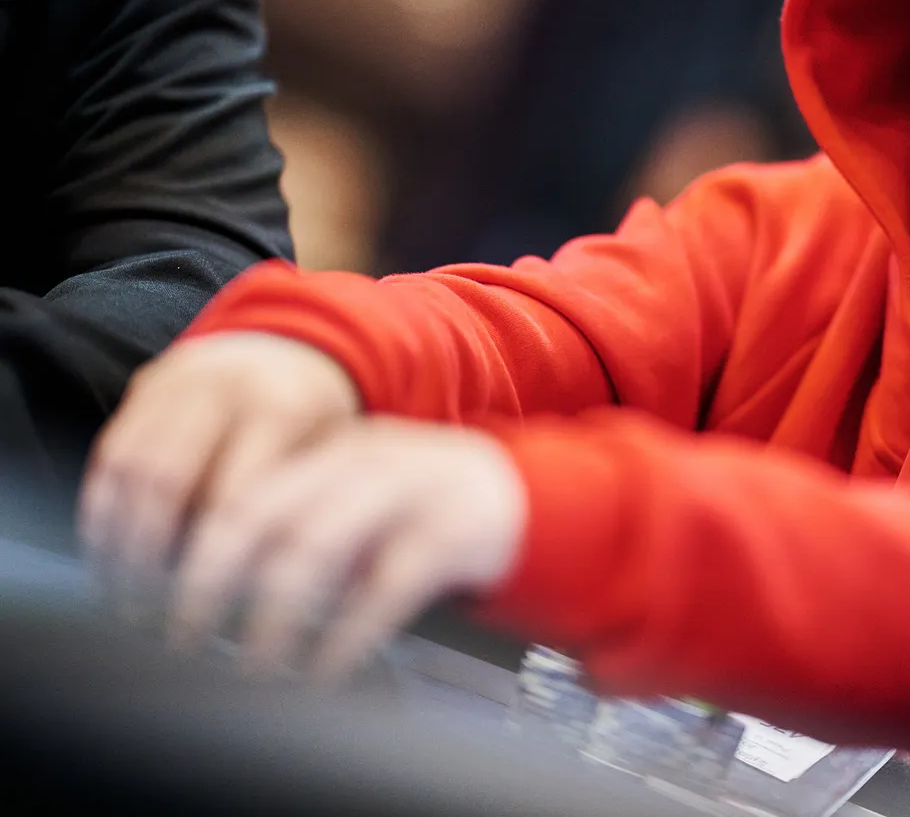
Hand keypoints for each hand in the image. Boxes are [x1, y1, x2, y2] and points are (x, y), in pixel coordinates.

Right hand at [80, 332, 362, 590]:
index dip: (218, 563)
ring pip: (129, 469)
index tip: (213, 617)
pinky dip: (102, 511)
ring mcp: (177, 382)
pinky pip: (110, 454)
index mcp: (282, 406)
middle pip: (169, 482)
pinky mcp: (145, 386)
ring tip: (124, 601)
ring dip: (118, 543)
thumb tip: (278, 601)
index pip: (235, 498)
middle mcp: (223, 387)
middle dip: (154, 560)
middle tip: (154, 620)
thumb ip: (305, 511)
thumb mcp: (334, 454)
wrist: (296, 344)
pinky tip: (108, 557)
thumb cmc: (321, 419)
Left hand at [166, 416, 525, 680]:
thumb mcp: (371, 500)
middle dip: (211, 581)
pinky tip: (325, 667)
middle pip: (265, 513)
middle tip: (182, 637)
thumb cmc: (439, 513)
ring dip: (271, 616)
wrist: (543, 499)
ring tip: (252, 665)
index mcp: (339, 449)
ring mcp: (412, 490)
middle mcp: (368, 460)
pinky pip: (385, 586)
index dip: (195, 547)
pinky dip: (346, 634)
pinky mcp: (453, 532)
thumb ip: (311, 524)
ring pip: (316, 547)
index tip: (159, 599)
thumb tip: (218, 586)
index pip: (246, 491)